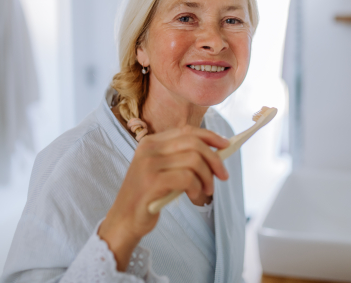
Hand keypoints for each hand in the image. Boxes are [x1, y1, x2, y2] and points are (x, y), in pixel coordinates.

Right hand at [98, 125, 229, 270]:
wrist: (124, 220)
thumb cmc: (148, 196)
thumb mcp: (162, 170)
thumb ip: (181, 158)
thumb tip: (216, 151)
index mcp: (151, 142)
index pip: (187, 130)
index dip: (210, 136)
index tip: (226, 145)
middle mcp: (148, 148)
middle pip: (194, 143)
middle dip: (214, 159)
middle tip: (222, 176)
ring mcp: (148, 164)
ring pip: (193, 160)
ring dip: (206, 177)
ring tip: (206, 191)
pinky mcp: (152, 182)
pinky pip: (187, 177)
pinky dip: (197, 187)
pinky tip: (194, 196)